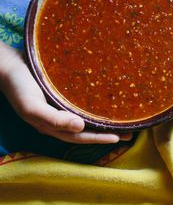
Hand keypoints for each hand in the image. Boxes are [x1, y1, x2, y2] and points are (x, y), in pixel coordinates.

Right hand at [0, 43, 130, 143]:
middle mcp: (58, 118)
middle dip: (106, 133)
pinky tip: (101, 100)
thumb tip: (80, 127)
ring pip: (85, 116)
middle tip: (129, 132)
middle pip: (86, 129)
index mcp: (52, 125)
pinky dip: (92, 105)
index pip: (80, 136)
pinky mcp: (60, 92)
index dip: (98, 138)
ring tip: (121, 119)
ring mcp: (59, 105)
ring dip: (102, 120)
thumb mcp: (32, 106)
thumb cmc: (19, 87)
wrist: (9, 66)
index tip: (119, 138)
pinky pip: (80, 102)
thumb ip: (54, 119)